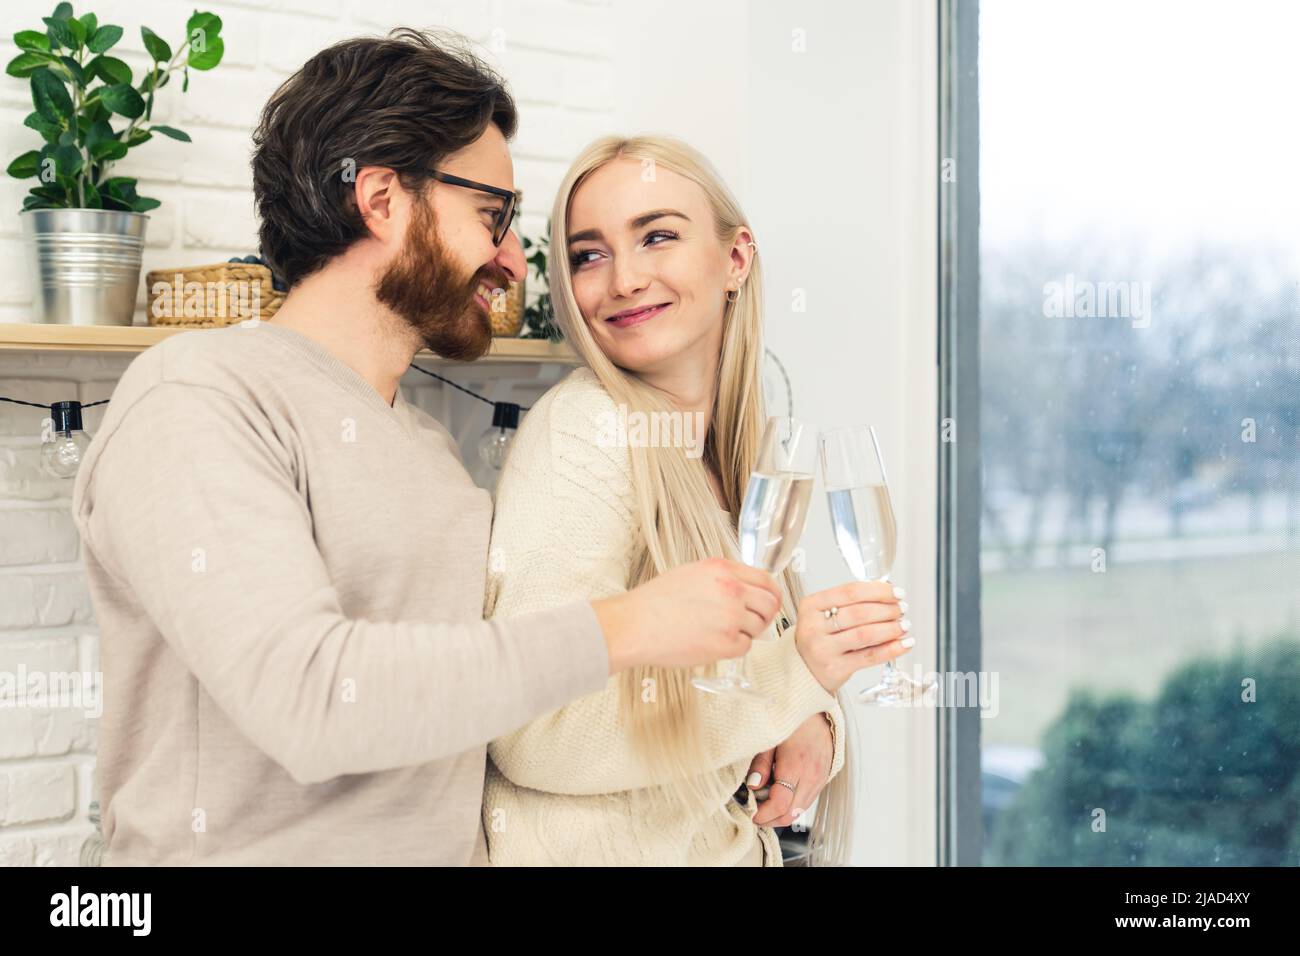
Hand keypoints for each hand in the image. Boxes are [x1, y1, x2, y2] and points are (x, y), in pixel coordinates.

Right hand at [593, 558, 781, 672]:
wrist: (636, 625)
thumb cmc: (657, 601)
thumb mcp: (692, 573)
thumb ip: (723, 577)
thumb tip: (746, 586)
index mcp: (723, 569)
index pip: (766, 580)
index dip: (771, 593)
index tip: (769, 601)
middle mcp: (731, 590)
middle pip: (770, 604)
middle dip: (764, 614)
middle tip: (751, 621)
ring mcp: (730, 617)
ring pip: (759, 627)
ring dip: (746, 631)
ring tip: (720, 631)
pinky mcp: (725, 643)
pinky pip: (745, 647)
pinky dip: (733, 647)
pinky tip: (713, 642)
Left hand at [748, 712, 833, 827]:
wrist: (819, 710)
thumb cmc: (793, 721)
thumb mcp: (770, 737)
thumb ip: (761, 764)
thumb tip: (752, 787)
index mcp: (796, 765)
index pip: (779, 804)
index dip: (762, 814)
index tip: (749, 813)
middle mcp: (811, 776)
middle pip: (790, 815)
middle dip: (769, 819)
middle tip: (753, 812)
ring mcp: (820, 780)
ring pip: (799, 812)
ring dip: (780, 814)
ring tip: (763, 804)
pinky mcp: (823, 780)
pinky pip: (806, 802)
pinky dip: (791, 806)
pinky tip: (779, 795)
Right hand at [794, 580, 911, 691]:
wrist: (802, 670)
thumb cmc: (818, 638)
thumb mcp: (822, 614)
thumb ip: (850, 602)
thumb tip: (886, 592)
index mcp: (811, 606)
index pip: (850, 592)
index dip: (878, 590)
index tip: (895, 592)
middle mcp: (814, 627)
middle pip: (859, 613)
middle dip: (887, 609)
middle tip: (901, 609)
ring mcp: (823, 649)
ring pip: (865, 634)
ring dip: (890, 628)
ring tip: (903, 625)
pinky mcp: (835, 668)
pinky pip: (869, 656)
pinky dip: (891, 649)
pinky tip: (903, 644)